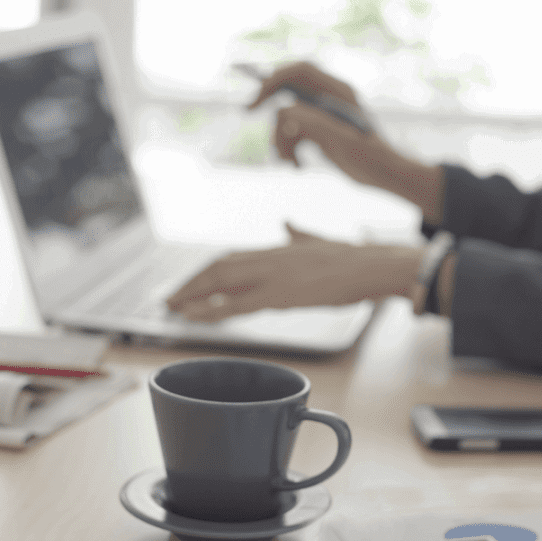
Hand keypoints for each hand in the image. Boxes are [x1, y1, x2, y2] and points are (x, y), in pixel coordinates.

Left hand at [166, 223, 423, 321]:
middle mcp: (268, 258)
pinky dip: (210, 310)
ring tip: (172, 307)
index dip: (206, 271)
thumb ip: (299, 234)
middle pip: (217, 267)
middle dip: (190, 283)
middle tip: (169, 298)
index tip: (190, 283)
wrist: (371, 265)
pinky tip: (192, 316)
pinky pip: (236, 305)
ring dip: (192, 295)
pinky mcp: (280, 296)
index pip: (231, 257)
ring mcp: (272, 276)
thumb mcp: (319, 241)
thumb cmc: (352, 259)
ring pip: (220, 282)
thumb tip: (287, 224)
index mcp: (276, 249)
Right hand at [248, 62, 444, 218]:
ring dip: (282, 140)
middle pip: (288, 90)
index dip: (275, 79)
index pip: (300, 72)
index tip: (257, 98)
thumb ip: (315, 124)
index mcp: (338, 92)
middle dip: (271, 107)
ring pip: (288, 117)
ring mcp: (323, 114)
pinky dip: (290, 149)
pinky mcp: (320, 130)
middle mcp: (329, 98)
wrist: (385, 176)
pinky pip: (293, 133)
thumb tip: (285, 112)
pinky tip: (297, 166)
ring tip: (289, 163)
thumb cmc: (372, 158)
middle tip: (247, 110)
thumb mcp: (343, 142)